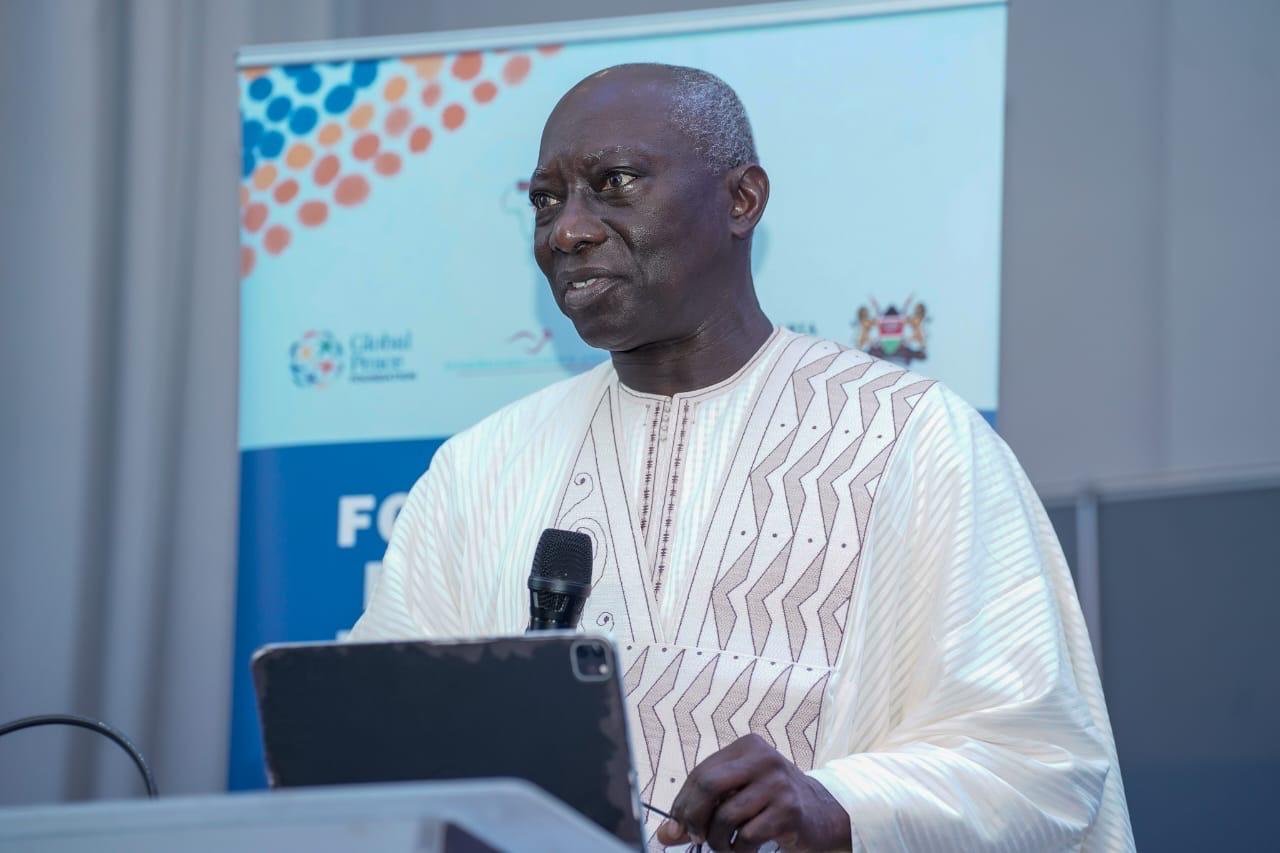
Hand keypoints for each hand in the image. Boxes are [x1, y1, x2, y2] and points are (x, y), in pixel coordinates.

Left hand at [655, 733, 850, 850]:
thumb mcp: (738, 796)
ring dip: (718, 841)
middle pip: (708, 786)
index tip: (678, 827)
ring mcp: (778, 783)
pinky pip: (748, 836)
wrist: (824, 813)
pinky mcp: (789, 810)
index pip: (701, 774)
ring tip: (725, 846)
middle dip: (693, 818)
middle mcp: (763, 758)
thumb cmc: (772, 802)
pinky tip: (744, 850)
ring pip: (726, 816)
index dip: (683, 804)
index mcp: (746, 747)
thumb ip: (702, 810)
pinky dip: (739, 850)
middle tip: (696, 837)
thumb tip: (665, 834)